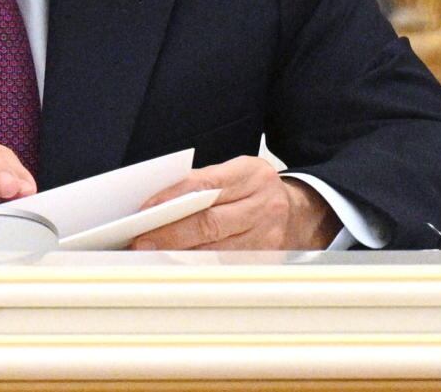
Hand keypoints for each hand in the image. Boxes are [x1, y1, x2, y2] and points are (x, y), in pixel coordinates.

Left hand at [127, 155, 329, 251]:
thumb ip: (203, 183)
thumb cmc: (256, 190)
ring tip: (153, 256)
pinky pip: (227, 266)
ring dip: (181, 255)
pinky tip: (179, 267)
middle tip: (142, 241)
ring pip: (217, 250)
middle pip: (210, 222)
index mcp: (251, 174)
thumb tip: (159, 202)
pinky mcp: (268, 259)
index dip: (173, 198)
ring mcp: (269, 235)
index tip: (146, 210)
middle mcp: (263, 204)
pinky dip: (201, 267)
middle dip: (170, 233)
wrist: (299, 212)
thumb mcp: (236, 173)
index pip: (206, 185)